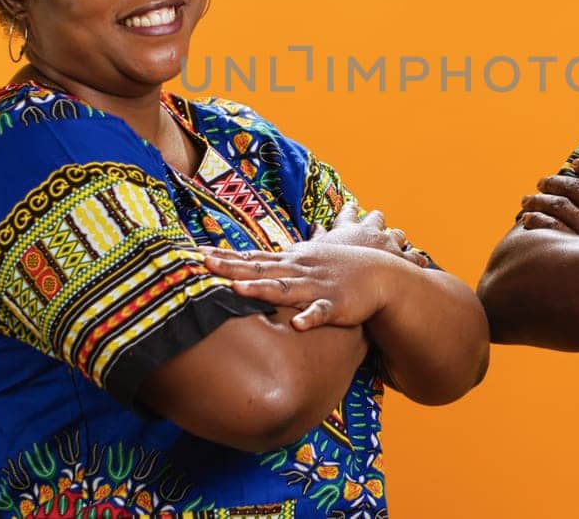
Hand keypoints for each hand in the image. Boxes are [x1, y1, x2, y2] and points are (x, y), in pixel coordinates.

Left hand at [201, 242, 402, 330]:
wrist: (381, 274)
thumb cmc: (341, 268)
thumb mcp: (309, 260)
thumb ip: (282, 263)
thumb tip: (258, 260)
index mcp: (291, 262)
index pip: (252, 257)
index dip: (226, 256)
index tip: (197, 254)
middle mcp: (298, 271)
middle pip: (259, 268)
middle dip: (231, 266)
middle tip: (203, 262)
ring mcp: (316, 287)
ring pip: (284, 288)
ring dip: (262, 289)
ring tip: (237, 289)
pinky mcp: (335, 305)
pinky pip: (320, 312)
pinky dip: (309, 318)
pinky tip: (296, 325)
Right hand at [312, 202, 428, 267]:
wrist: (349, 286)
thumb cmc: (327, 271)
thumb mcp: (317, 253)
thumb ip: (318, 238)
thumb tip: (315, 226)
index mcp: (348, 228)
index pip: (348, 213)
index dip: (350, 210)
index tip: (352, 206)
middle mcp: (370, 232)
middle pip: (377, 218)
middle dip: (377, 220)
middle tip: (378, 219)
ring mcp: (388, 244)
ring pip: (398, 234)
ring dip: (398, 237)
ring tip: (402, 240)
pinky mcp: (403, 260)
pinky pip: (414, 257)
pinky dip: (416, 259)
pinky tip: (420, 261)